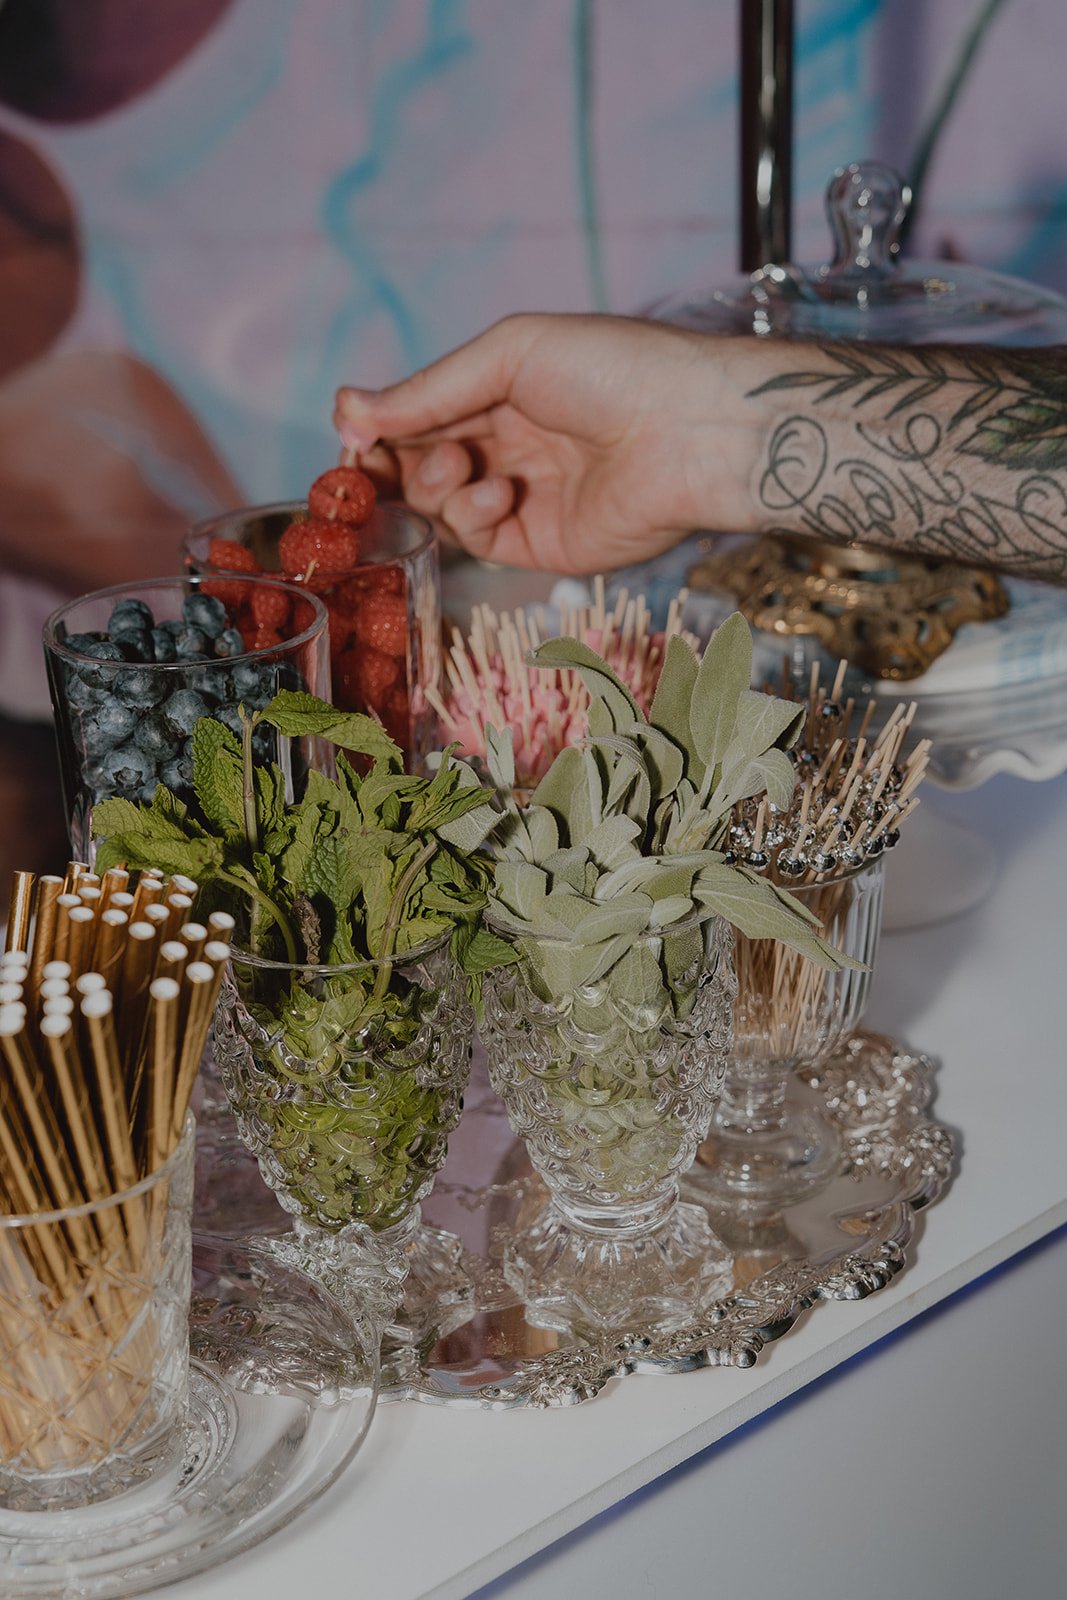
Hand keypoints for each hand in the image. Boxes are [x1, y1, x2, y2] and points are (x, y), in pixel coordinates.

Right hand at [334, 314, 758, 572]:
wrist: (690, 431)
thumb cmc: (613, 370)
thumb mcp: (509, 355)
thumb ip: (429, 389)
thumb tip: (346, 409)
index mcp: (502, 390)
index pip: (420, 415)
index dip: (379, 428)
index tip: (348, 436)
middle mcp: (508, 445)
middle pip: (420, 465)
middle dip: (393, 464)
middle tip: (371, 463)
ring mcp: (523, 498)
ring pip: (441, 505)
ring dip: (436, 486)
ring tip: (464, 467)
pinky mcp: (540, 545)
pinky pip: (478, 538)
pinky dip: (472, 516)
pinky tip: (497, 492)